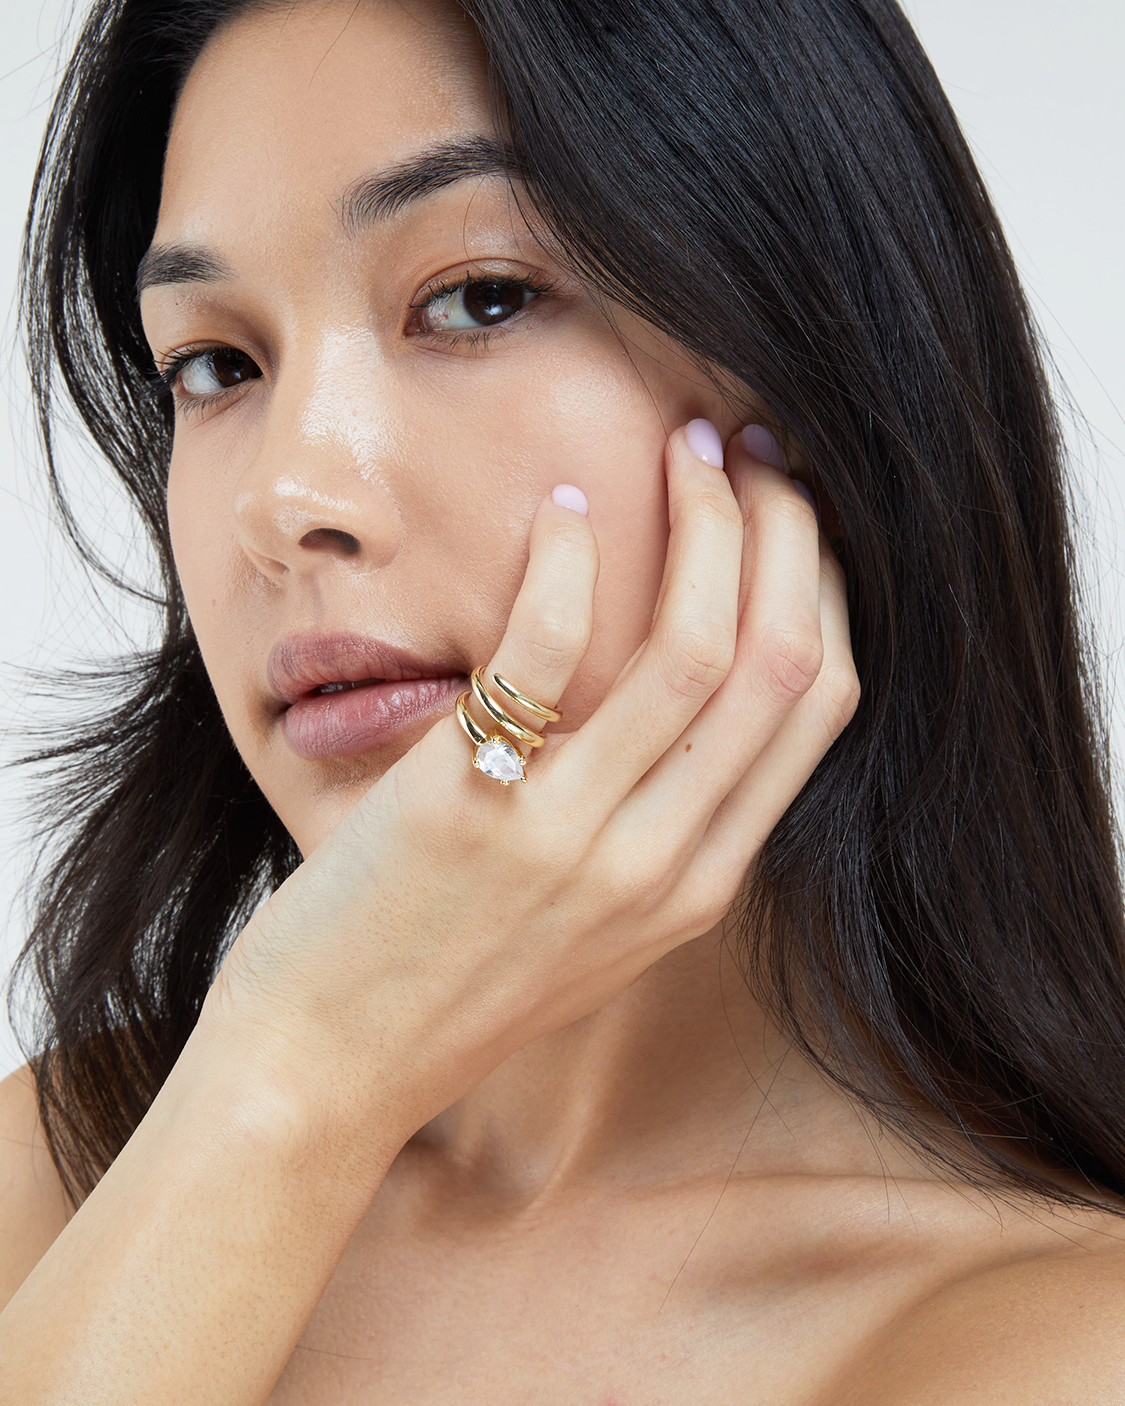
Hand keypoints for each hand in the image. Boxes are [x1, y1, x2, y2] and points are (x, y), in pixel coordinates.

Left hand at [209, 422, 859, 1138]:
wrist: (331, 1065)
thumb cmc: (450, 979)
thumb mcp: (594, 924)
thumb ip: (654, 826)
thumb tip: (678, 703)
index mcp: (698, 883)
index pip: (818, 707)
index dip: (819, 588)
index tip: (793, 515)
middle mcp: (660, 862)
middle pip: (781, 663)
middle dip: (788, 533)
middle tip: (759, 452)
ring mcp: (573, 839)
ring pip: (695, 647)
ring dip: (707, 523)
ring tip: (688, 448)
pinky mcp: (476, 805)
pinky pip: (550, 648)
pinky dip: (567, 560)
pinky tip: (562, 510)